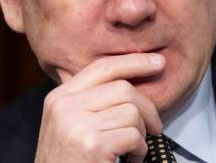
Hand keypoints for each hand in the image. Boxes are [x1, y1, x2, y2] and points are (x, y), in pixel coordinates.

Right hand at [34, 53, 165, 162]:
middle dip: (148, 107)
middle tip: (155, 125)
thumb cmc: (67, 161)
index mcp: (59, 98)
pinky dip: (140, 151)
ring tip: (133, 149)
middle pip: (123, 88)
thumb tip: (131, 79)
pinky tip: (131, 160)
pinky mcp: (92, 145)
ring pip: (132, 112)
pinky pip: (134, 136)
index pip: (102, 67)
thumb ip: (89, 101)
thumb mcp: (68, 125)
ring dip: (142, 134)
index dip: (133, 62)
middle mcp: (64, 107)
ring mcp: (76, 125)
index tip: (157, 62)